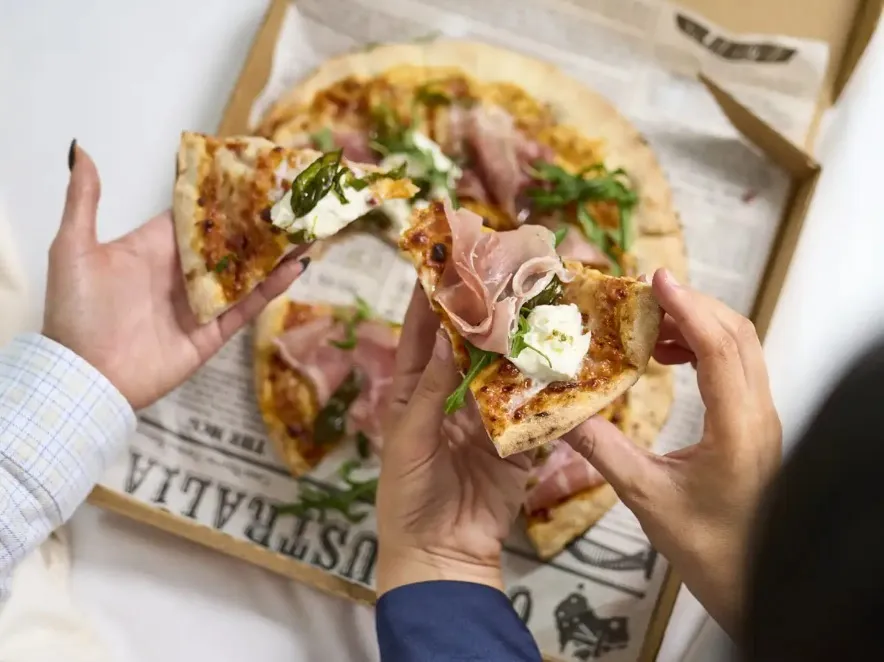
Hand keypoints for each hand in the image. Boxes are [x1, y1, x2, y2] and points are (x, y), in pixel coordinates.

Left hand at [42, 143, 308, 409]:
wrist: (85, 376)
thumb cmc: (76, 312)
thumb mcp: (74, 248)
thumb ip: (84, 200)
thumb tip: (81, 149)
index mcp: (153, 247)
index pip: (196, 216)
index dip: (224, 195)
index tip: (253, 172)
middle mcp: (181, 272)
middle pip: (230, 241)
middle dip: (260, 222)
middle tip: (293, 199)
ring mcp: (200, 303)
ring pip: (247, 272)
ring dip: (276, 252)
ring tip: (307, 229)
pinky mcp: (213, 332)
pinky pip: (248, 306)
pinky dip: (272, 288)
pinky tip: (296, 267)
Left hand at [376, 286, 530, 593]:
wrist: (440, 555)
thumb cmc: (408, 496)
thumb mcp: (409, 438)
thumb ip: (431, 391)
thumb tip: (447, 338)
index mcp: (413, 394)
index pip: (421, 337)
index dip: (428, 301)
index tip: (440, 262)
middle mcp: (451, 399)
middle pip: (468, 347)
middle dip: (483, 314)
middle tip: (502, 275)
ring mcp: (485, 419)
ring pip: (503, 373)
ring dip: (517, 346)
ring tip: (536, 307)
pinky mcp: (515, 444)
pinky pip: (531, 412)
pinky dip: (545, 392)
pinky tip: (561, 362)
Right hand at [564, 269, 781, 634]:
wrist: (753, 582)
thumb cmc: (705, 547)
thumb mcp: (645, 496)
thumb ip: (602, 448)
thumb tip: (558, 412)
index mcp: (736, 428)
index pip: (719, 347)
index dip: (688, 308)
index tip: (655, 280)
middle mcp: (758, 414)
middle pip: (737, 334)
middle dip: (692, 305)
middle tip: (642, 296)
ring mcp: (761, 418)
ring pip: (740, 347)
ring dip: (699, 324)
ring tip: (650, 324)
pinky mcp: (755, 425)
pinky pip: (736, 367)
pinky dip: (705, 347)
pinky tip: (668, 358)